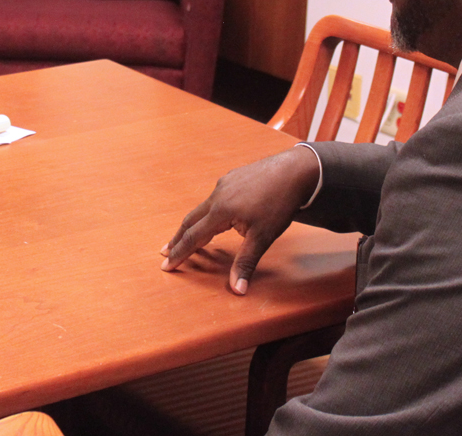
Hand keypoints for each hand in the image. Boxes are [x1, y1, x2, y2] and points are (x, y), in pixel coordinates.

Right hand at [160, 146, 319, 294]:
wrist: (295, 170)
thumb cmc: (279, 204)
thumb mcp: (263, 237)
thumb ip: (246, 262)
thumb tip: (237, 290)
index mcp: (220, 211)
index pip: (193, 237)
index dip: (179, 253)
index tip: (166, 265)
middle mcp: (217, 195)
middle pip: (190, 220)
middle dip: (178, 238)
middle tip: (166, 251)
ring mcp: (225, 183)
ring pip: (203, 207)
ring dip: (192, 224)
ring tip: (187, 235)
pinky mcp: (233, 177)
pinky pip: (215, 197)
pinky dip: (207, 212)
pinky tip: (214, 215)